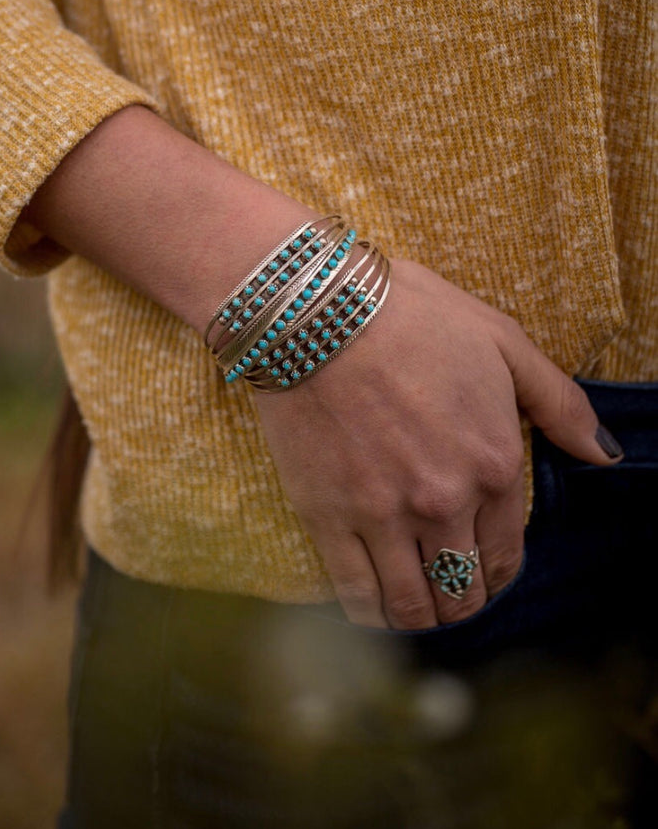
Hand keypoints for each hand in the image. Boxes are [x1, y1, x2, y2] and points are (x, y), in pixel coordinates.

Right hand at [252, 256, 622, 628]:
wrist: (315, 307)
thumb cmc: (410, 314)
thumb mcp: (501, 340)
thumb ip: (559, 402)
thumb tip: (606, 454)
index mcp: (493, 464)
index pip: (505, 555)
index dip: (496, 574)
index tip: (481, 571)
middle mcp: (445, 502)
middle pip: (461, 589)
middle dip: (459, 599)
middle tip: (445, 589)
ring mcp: (384, 515)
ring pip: (411, 605)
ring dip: (419, 615)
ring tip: (412, 603)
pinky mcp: (328, 516)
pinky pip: (356, 594)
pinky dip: (369, 613)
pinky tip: (371, 604)